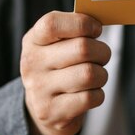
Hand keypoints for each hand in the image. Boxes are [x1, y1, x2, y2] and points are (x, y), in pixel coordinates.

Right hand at [20, 11, 109, 134]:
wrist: (44, 108)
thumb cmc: (59, 66)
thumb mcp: (56, 44)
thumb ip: (74, 29)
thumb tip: (98, 22)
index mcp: (33, 40)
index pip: (52, 24)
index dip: (81, 23)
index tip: (96, 29)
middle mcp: (32, 63)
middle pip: (82, 48)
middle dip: (102, 51)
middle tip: (101, 55)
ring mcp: (39, 90)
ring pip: (90, 74)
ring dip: (102, 74)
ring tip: (95, 75)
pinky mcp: (51, 112)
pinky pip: (91, 98)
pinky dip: (98, 94)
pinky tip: (89, 93)